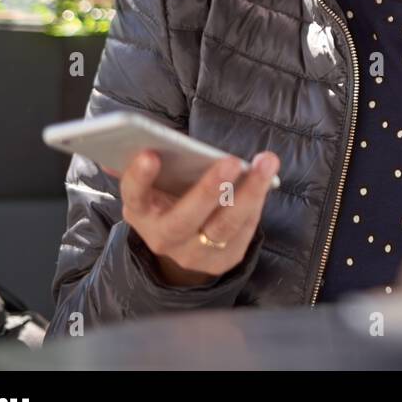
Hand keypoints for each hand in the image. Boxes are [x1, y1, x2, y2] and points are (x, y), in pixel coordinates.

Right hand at [113, 149, 279, 286]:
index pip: (134, 196)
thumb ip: (160, 164)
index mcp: (140, 212)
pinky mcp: (222, 260)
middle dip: (209, 190)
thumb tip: (154, 140)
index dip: (140, 177)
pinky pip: (243, 230)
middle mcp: (163, 238)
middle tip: (231, 161)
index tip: (149, 154)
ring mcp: (193, 254)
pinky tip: (266, 178)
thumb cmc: (172, 195)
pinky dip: (256, 202)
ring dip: (249, 192)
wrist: (184, 243)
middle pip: (184, 219)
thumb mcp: (159, 183)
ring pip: (223, 226)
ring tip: (266, 162)